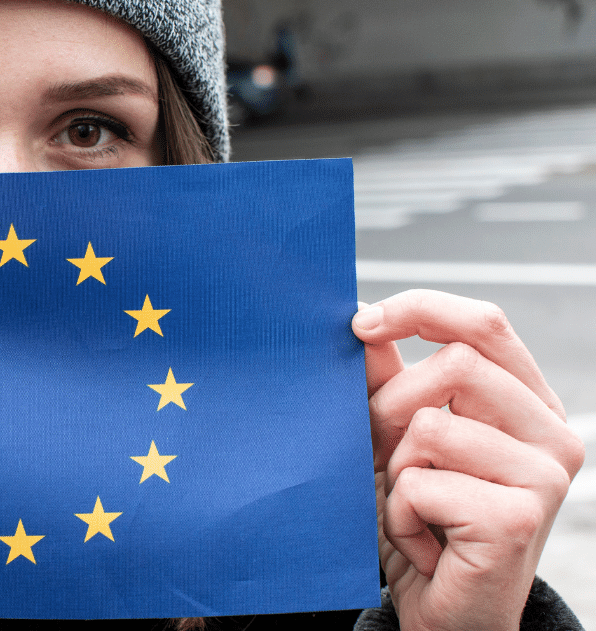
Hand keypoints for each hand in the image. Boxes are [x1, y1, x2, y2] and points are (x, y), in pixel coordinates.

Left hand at [354, 290, 583, 630]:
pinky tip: (423, 542)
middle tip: (385, 456)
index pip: (483, 323)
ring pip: (431, 426)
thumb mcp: (397, 437)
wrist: (442, 610)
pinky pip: (421, 485)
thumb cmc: (422, 517)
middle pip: (456, 364)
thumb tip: (361, 314)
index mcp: (526, 400)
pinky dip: (398, 516)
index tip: (360, 324)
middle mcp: (550, 431)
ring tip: (413, 507)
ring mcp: (543, 476)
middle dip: (392, 407)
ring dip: (395, 472)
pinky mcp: (517, 518)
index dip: (417, 309)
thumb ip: (387, 377)